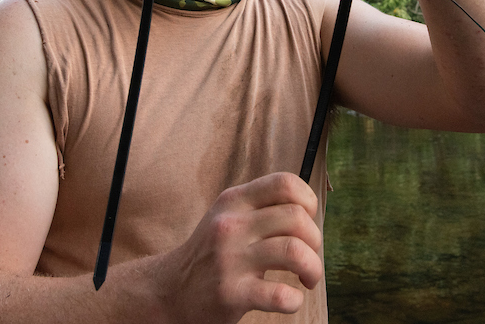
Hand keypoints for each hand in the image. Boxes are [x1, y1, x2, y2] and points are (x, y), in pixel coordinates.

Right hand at [155, 172, 323, 323]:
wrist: (169, 291)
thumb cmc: (211, 254)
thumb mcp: (227, 216)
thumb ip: (261, 207)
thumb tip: (309, 211)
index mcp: (234, 201)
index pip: (284, 183)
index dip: (308, 200)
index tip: (308, 221)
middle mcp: (231, 225)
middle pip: (297, 217)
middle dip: (315, 239)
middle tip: (309, 256)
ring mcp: (230, 259)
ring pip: (294, 251)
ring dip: (313, 268)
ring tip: (308, 278)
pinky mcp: (231, 294)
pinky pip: (280, 295)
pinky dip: (294, 300)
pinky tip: (289, 300)